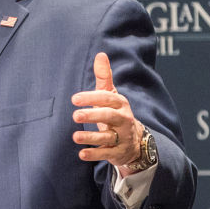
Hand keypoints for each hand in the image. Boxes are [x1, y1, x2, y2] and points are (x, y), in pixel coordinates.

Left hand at [71, 52, 142, 171]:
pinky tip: (81, 154)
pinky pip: (106, 154)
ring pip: (107, 137)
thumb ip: (104, 77)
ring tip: (75, 136)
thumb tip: (100, 54)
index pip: (107, 98)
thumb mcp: (111, 95)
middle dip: (93, 116)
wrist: (134, 141)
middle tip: (75, 115)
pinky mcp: (117, 152)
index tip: (74, 99)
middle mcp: (123, 120)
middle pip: (109, 116)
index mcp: (120, 104)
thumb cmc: (115, 113)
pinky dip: (94, 154)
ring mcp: (121, 137)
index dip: (91, 98)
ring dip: (91, 137)